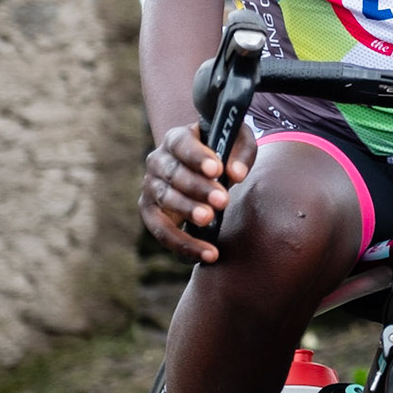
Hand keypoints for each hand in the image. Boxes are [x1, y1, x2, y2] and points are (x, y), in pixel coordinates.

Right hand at [139, 121, 256, 262]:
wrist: (207, 169)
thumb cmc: (225, 151)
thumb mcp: (238, 142)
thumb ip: (241, 154)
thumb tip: (236, 175)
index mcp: (177, 139)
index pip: (182, 144)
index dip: (197, 156)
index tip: (216, 169)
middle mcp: (158, 161)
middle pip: (173, 174)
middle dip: (198, 188)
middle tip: (222, 200)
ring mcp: (151, 187)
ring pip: (165, 200)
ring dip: (188, 211)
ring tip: (210, 220)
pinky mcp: (151, 212)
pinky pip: (162, 231)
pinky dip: (183, 244)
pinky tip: (207, 253)